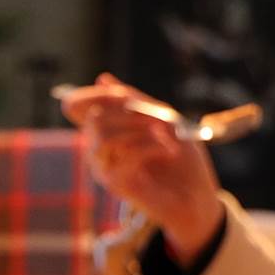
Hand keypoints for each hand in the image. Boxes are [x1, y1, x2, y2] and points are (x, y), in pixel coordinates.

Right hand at [60, 72, 224, 262]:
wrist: (195, 196)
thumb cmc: (180, 158)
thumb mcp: (162, 119)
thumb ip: (134, 100)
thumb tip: (102, 79)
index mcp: (106, 131)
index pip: (78, 108)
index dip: (90, 96)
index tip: (121, 94)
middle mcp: (99, 149)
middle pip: (94, 119)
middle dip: (128, 112)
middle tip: (158, 116)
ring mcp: (104, 167)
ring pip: (104, 136)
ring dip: (138, 128)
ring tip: (165, 132)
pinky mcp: (115, 184)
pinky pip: (124, 155)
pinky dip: (150, 146)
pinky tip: (169, 150)